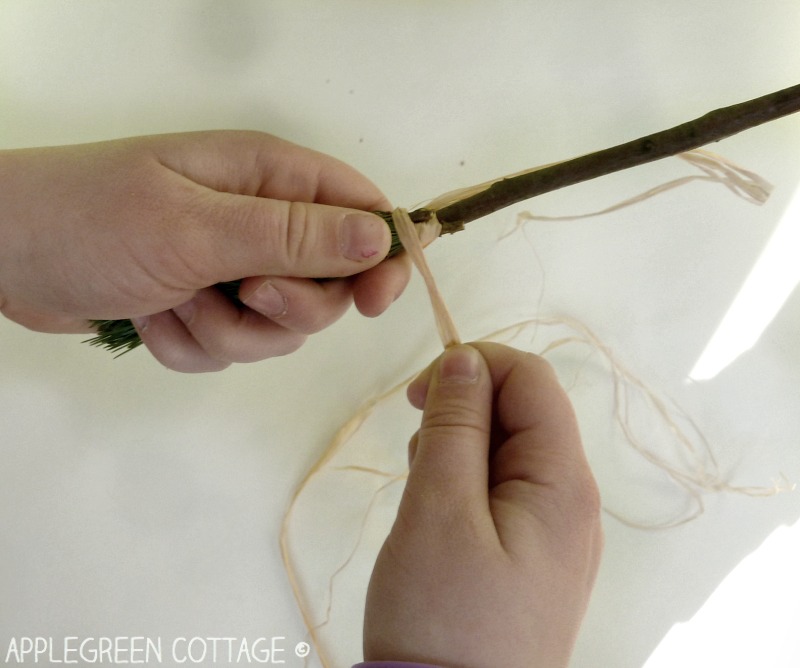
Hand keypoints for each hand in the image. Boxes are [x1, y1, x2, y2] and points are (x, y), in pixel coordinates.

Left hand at [0, 131, 408, 370]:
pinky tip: (155, 318)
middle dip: (287, 307)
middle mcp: (259, 220)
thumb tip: (381, 240)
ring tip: (177, 303)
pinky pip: (230, 346)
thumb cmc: (95, 221)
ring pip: (277, 327)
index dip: (381, 257)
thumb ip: (295, 235)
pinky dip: (194, 344)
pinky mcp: (202, 304)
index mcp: (269, 177)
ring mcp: (230, 266)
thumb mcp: (200, 228)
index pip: (361, 211)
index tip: (372, 302)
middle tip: (244, 294)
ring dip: (228, 331)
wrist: (3, 256)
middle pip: (326, 283)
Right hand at [363, 343, 602, 667]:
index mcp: (563, 483)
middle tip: (416, 456)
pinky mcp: (531, 559)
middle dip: (462, 413)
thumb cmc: (442, 616)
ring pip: (507, 453)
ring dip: (458, 451)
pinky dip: (463, 487)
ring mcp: (554, 535)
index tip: (416, 393)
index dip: (474, 365)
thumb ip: (454, 426)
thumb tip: (465, 359)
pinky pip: (501, 494)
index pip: (531, 379)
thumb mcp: (439, 509)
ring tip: (423, 497)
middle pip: (522, 414)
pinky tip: (437, 519)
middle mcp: (571, 503)